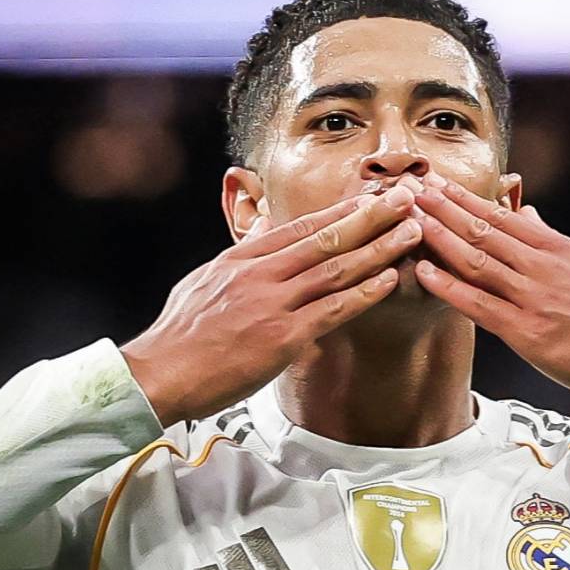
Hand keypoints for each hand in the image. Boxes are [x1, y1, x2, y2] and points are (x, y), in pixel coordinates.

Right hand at [121, 186, 421, 425]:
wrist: (158, 374)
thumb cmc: (181, 332)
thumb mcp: (208, 279)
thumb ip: (244, 255)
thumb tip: (270, 230)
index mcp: (243, 257)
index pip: (301, 225)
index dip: (341, 209)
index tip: (371, 195)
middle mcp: (261, 273)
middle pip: (326, 237)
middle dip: (371, 215)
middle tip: (406, 195)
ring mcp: (272, 303)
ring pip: (336, 268)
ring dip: (379, 247)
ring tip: (412, 230)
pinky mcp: (281, 337)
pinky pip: (332, 310)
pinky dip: (364, 293)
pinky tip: (391, 280)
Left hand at [413, 176, 569, 395]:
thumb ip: (551, 237)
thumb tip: (526, 214)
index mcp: (555, 247)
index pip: (501, 216)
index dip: (465, 199)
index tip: (439, 185)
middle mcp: (540, 266)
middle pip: (482, 230)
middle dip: (443, 208)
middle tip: (414, 191)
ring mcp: (531, 297)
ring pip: (476, 260)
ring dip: (439, 237)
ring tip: (411, 220)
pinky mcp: (524, 330)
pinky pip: (478, 305)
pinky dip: (449, 287)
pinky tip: (424, 272)